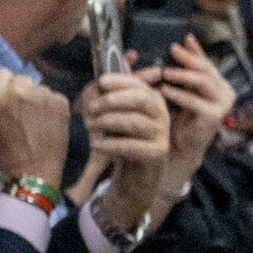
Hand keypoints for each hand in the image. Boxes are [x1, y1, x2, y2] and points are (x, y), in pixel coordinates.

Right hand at [0, 67, 70, 188]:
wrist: (31, 169)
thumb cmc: (4, 149)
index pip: (1, 73)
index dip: (5, 86)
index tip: (9, 99)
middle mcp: (18, 90)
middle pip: (22, 79)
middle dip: (23, 92)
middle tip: (24, 114)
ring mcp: (41, 95)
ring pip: (40, 90)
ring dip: (39, 101)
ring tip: (37, 123)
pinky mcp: (60, 102)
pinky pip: (55, 98)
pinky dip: (54, 109)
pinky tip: (50, 125)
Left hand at [83, 68, 171, 233]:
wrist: (135, 173)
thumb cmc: (122, 138)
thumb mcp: (115, 115)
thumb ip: (108, 96)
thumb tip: (99, 80)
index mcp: (153, 99)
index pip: (139, 84)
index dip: (120, 81)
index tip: (100, 82)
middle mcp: (162, 114)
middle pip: (141, 99)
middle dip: (113, 100)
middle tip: (91, 108)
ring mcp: (162, 133)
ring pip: (136, 121)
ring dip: (108, 121)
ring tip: (89, 125)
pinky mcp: (158, 152)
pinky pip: (133, 146)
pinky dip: (111, 144)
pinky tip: (96, 144)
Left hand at [154, 36, 236, 186]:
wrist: (181, 147)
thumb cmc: (181, 117)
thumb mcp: (185, 87)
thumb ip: (188, 67)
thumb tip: (188, 39)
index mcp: (220, 85)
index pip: (207, 63)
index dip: (195, 51)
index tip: (182, 40)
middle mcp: (226, 93)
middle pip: (206, 70)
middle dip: (188, 59)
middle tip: (172, 50)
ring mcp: (222, 106)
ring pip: (202, 82)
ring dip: (183, 75)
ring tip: (165, 72)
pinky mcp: (214, 117)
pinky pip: (194, 101)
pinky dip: (178, 94)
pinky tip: (164, 90)